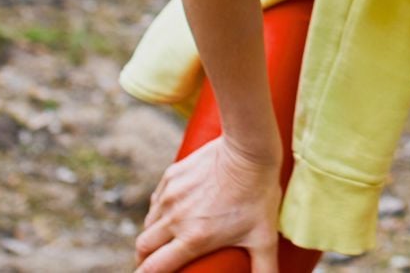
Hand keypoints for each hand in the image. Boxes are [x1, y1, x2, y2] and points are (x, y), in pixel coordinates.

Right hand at [134, 136, 282, 272]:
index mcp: (193, 238)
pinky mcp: (171, 176)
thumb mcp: (265, 236)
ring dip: (152, 235)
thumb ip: (266, 267)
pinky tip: (172, 213)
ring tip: (164, 240)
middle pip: (143, 247)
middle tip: (154, 263)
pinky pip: (157, 200)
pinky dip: (159, 211)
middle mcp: (175, 219)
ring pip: (148, 223)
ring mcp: (170, 196)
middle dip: (144, 259)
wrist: (249, 149)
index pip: (153, 268)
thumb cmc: (259, 193)